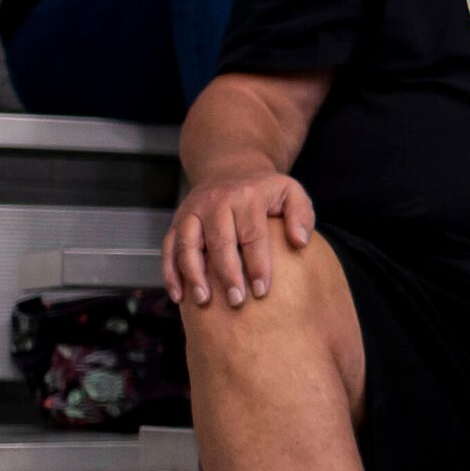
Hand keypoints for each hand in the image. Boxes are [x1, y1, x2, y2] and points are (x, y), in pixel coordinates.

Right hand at [163, 170, 314, 306]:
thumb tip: (300, 242)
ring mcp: (192, 211)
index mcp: (246, 196)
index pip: (252, 235)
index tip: (261, 290)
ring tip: (204, 301)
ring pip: (187, 244)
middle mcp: (215, 202)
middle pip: (219, 242)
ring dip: (193, 274)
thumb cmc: (265, 190)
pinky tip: (179, 296)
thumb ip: (301, 215)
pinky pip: (168, 247)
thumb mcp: (291, 192)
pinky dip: (170, 272)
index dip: (257, 264)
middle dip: (227, 274)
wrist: (231, 170)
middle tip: (236, 300)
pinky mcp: (177, 221)